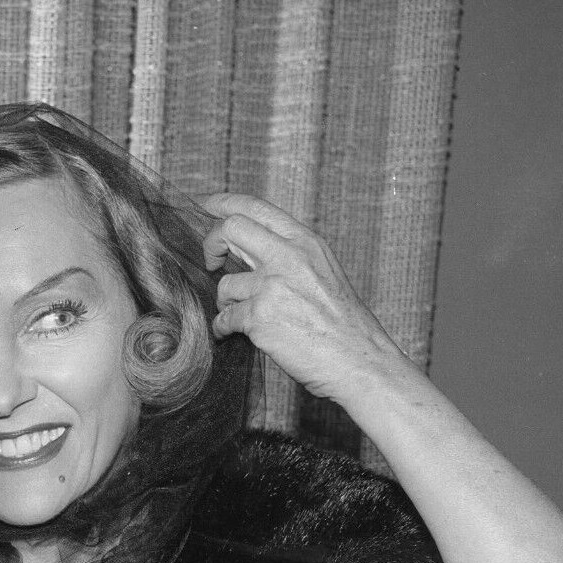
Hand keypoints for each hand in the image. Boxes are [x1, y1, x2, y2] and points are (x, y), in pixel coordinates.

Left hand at [201, 193, 408, 403]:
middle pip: (231, 229)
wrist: (358, 360)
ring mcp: (273, 287)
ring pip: (225, 284)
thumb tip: (247, 248)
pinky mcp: (261, 318)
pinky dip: (223, 329)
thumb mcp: (322, 271)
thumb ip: (289, 255)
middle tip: (211, 261)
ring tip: (239, 315)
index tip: (204, 206)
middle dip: (211, 244)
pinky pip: (224, 318)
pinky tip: (231, 334)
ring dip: (225, 302)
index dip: (222, 202)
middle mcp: (289, 257)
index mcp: (305, 241)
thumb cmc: (341, 323)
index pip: (255, 207)